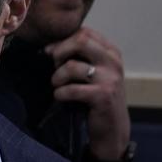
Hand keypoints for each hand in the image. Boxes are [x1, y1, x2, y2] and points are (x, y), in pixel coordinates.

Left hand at [46, 27, 130, 161]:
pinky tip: (62, 98)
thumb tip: (48, 47)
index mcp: (111, 52)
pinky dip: (60, 94)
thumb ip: (77, 57)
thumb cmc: (95, 98)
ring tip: (58, 87)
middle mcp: (113, 62)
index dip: (63, 42)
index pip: (84, 32)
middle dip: (59, 53)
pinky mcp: (103, 96)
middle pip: (80, 40)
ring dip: (56, 78)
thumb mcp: (92, 73)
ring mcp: (110, 78)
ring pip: (71, 66)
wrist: (112, 129)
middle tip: (56, 68)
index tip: (54, 55)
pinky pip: (70, 89)